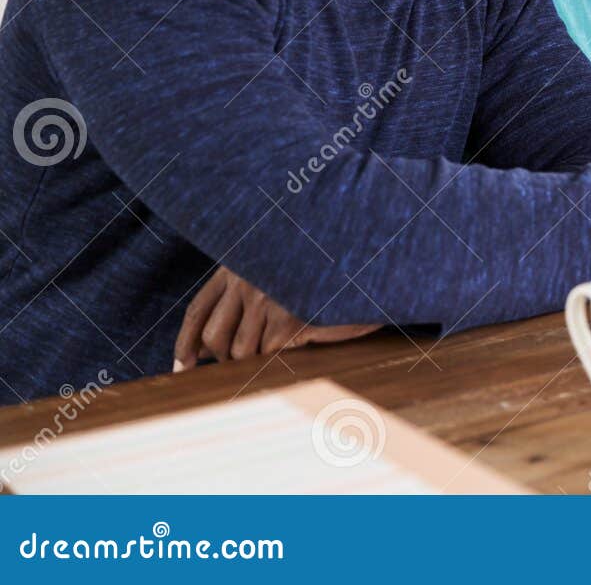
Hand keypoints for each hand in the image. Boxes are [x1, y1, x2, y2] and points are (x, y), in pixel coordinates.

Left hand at [173, 267, 379, 371]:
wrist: (365, 269)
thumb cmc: (319, 280)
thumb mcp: (271, 284)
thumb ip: (239, 305)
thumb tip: (202, 351)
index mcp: (237, 267)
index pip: (198, 310)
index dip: (185, 342)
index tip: (182, 366)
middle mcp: (248, 280)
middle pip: (214, 336)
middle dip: (224, 357)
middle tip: (245, 361)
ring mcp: (269, 298)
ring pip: (239, 350)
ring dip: (254, 359)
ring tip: (278, 347)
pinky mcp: (291, 316)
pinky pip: (269, 352)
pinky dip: (280, 355)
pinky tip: (298, 341)